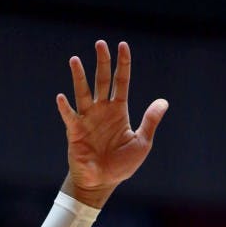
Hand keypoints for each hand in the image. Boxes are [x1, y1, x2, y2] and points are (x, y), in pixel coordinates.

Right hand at [57, 40, 167, 207]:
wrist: (102, 183)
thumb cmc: (121, 165)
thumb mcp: (142, 143)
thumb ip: (150, 122)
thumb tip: (163, 102)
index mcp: (118, 110)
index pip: (121, 81)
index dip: (123, 64)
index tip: (123, 45)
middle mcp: (102, 110)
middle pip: (102, 80)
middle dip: (102, 62)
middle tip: (100, 43)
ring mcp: (87, 119)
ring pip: (83, 92)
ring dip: (79, 77)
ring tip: (75, 60)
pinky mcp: (75, 132)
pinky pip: (70, 117)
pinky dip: (65, 108)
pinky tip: (61, 97)